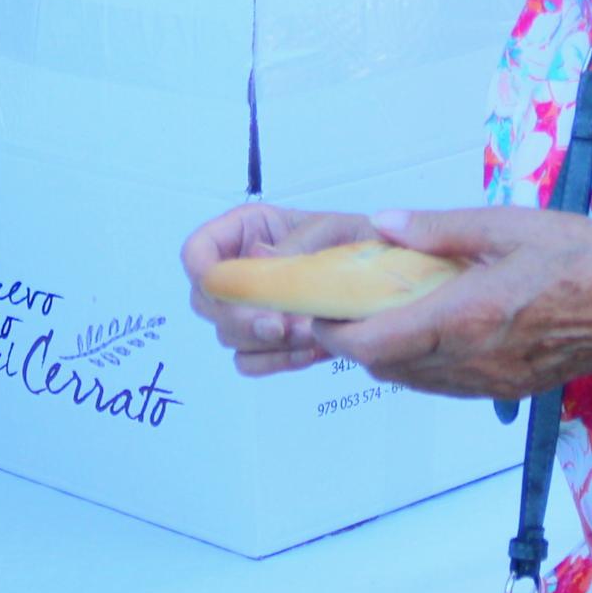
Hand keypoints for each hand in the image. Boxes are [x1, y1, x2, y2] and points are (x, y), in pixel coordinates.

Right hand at [180, 201, 383, 374]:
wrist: (394, 280)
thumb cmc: (364, 241)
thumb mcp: (337, 230)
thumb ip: (299, 243)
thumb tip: (259, 258)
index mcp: (248, 231)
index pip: (197, 252)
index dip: (203, 272)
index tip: (231, 292)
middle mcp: (242, 270)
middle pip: (206, 302)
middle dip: (241, 318)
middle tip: (280, 326)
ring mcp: (253, 310)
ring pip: (228, 337)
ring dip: (266, 342)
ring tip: (311, 335)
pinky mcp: (268, 342)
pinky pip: (250, 363)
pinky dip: (276, 362)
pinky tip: (310, 352)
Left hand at [308, 206, 591, 403]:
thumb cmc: (583, 255)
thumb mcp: (510, 224)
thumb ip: (440, 230)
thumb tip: (383, 225)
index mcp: (467, 317)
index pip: (377, 344)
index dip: (335, 334)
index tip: (318, 309)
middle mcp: (473, 361)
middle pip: (387, 368)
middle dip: (355, 342)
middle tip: (340, 306)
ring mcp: (492, 383)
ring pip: (415, 382)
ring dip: (387, 355)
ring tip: (378, 315)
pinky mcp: (508, 391)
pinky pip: (447, 386)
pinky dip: (421, 364)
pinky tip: (426, 330)